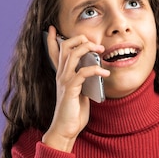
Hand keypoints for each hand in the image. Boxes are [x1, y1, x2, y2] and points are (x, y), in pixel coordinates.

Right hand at [42, 26, 109, 151]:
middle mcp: (60, 74)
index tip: (52, 28)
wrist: (66, 128)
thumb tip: (94, 68)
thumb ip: (82, 80)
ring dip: (88, 48)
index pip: (54, 52)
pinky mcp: (70, 89)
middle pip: (65, 46)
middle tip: (95, 43)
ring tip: (101, 51)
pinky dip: (96, 70)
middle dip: (80, 39)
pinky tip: (105, 74)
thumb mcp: (79, 92)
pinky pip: (83, 72)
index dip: (52, 39)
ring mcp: (64, 81)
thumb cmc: (73, 112)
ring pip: (72, 54)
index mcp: (61, 74)